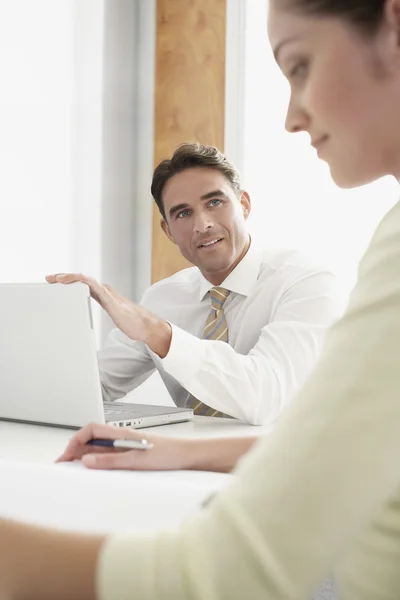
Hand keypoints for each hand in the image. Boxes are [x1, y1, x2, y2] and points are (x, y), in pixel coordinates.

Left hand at [45, 273, 171, 355]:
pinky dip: (85, 281)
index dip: (68, 281)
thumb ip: (106, 307)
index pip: (82, 284)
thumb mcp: (114, 313)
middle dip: (64, 278)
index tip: (54, 282)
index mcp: (104, 294)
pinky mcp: (111, 300)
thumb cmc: (132, 322)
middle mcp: (105, 291)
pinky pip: (95, 287)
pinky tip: (77, 280)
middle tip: (49, 279)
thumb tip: (96, 312)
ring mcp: (108, 294)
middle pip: (81, 280)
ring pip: (86, 280)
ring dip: (70, 278)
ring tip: (57, 279)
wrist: (147, 326)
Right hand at [56, 422, 192, 470]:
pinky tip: (98, 471)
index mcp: (122, 433)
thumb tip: (86, 460)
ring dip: (86, 456)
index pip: (91, 429)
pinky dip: (99, 461)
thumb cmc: (168, 455)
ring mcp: (127, 446)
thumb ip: (110, 460)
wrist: (189, 457)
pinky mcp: (133, 454)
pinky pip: (110, 455)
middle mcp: (123, 437)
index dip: (76, 440)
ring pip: (100, 447)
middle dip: (76, 449)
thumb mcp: (136, 460)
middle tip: (65, 465)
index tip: (67, 455)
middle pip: (92, 439)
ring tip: (76, 468)